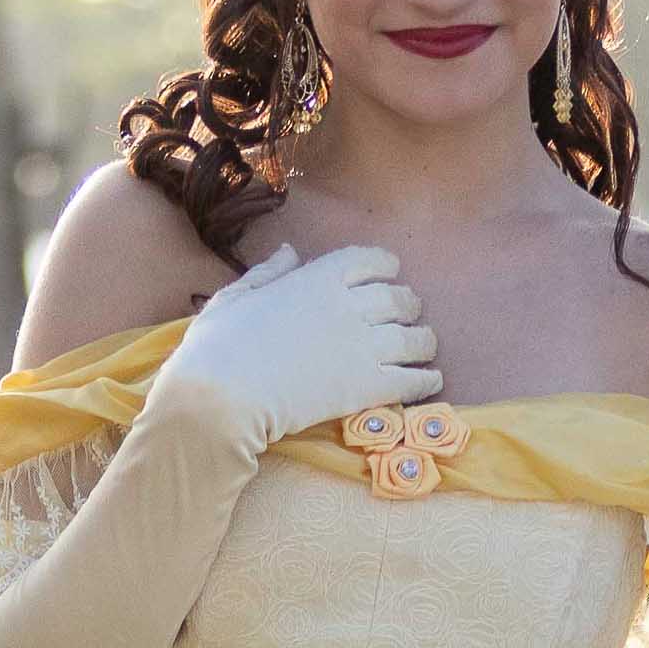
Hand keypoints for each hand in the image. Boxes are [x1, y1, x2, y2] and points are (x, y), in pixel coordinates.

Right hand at [147, 242, 437, 449]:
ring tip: (425, 348)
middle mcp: (350, 306)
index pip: (369, 261)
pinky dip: (427, 380)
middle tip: (410, 315)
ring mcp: (362, 346)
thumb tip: (290, 251)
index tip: (389, 274)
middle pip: (399, 299)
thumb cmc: (218, 346)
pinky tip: (430, 382)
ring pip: (415, 339)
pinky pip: (413, 380)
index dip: (385, 267)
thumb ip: (269, 273)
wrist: (223, 396)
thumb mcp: (236, 296)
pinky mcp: (367, 387)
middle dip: (408, 305)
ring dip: (424, 342)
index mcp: (319, 278)